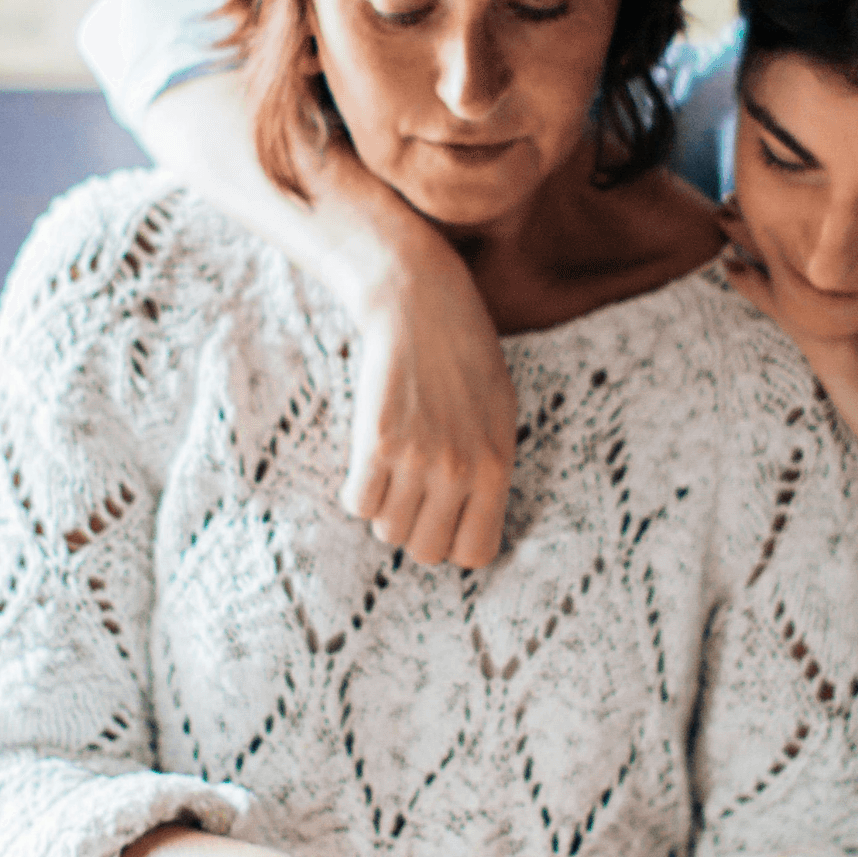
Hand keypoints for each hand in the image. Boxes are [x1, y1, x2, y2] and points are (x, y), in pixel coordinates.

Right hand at [310, 145, 515, 569]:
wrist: (422, 303)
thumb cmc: (464, 356)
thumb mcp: (499, 415)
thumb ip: (488, 471)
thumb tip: (468, 527)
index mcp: (497, 467)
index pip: (475, 553)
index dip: (454, 542)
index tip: (444, 519)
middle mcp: (461, 470)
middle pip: (425, 551)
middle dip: (415, 528)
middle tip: (412, 492)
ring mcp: (419, 458)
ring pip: (388, 530)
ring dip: (385, 507)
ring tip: (392, 469)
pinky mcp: (378, 442)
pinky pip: (358, 503)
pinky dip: (358, 489)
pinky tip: (370, 460)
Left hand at [716, 207, 857, 522]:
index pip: (853, 234)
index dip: (815, 210)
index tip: (785, 188)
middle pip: (823, 238)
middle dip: (780, 210)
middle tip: (740, 188)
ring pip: (799, 264)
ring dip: (755, 236)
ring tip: (722, 213)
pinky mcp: (836, 350)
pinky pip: (787, 307)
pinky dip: (755, 286)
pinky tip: (730, 270)